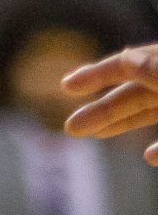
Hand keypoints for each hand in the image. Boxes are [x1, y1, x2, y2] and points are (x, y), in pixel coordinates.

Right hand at [64, 44, 157, 158]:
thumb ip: (156, 70)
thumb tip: (127, 57)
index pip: (131, 64)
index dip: (99, 73)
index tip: (66, 87)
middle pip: (139, 94)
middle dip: (104, 109)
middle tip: (71, 128)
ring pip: (155, 112)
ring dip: (124, 124)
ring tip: (96, 136)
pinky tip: (149, 156)